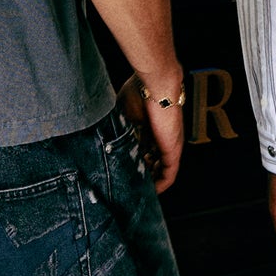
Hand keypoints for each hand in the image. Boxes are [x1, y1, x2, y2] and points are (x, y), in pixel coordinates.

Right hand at [118, 71, 184, 194]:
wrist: (156, 84)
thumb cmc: (140, 91)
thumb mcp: (122, 112)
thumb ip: (116, 125)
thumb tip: (102, 136)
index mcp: (148, 127)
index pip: (142, 149)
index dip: (133, 160)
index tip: (122, 169)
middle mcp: (159, 138)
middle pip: (152, 161)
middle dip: (140, 173)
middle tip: (127, 183)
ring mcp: (168, 144)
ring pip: (160, 170)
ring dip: (150, 180)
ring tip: (137, 191)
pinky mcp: (173, 150)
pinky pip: (169, 174)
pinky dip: (161, 184)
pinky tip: (152, 191)